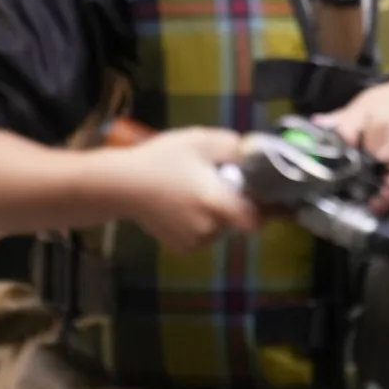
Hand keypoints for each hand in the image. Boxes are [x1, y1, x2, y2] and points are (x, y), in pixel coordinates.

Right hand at [107, 126, 259, 252]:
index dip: (267, 209)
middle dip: (235, 203)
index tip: (266, 195)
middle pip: (238, 220)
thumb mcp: (202, 140)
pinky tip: (184, 206)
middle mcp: (209, 229)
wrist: (121, 185)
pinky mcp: (180, 248)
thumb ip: (235, 147)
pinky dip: (201, 223)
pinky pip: (203, 235)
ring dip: (217, 213)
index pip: (257, 219)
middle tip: (219, 182)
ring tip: (197, 191)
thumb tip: (256, 154)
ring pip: (221, 228)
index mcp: (217, 203)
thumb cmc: (162, 160)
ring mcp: (194, 242)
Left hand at [315, 71, 388, 213]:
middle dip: (343, 169)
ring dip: (359, 185)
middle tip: (333, 178)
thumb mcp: (376, 97)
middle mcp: (377, 133)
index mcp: (365, 112)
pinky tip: (372, 207)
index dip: (323, 154)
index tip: (313, 166)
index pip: (333, 139)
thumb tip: (314, 125)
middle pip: (348, 162)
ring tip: (350, 191)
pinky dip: (381, 203)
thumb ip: (345, 115)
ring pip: (367, 178)